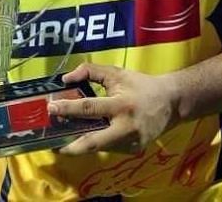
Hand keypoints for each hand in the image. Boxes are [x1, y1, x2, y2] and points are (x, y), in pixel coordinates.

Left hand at [48, 63, 179, 154]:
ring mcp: (131, 142)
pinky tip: (89, 138)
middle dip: (71, 147)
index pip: (89, 107)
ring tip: (65, 141)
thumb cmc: (140, 85)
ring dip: (81, 145)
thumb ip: (91, 71)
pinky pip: (110, 148)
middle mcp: (125, 126)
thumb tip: (66, 79)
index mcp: (121, 105)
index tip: (51, 108)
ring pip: (100, 147)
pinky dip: (98, 143)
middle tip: (53, 145)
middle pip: (93, 142)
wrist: (171, 102)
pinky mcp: (134, 150)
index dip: (68, 108)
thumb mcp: (116, 73)